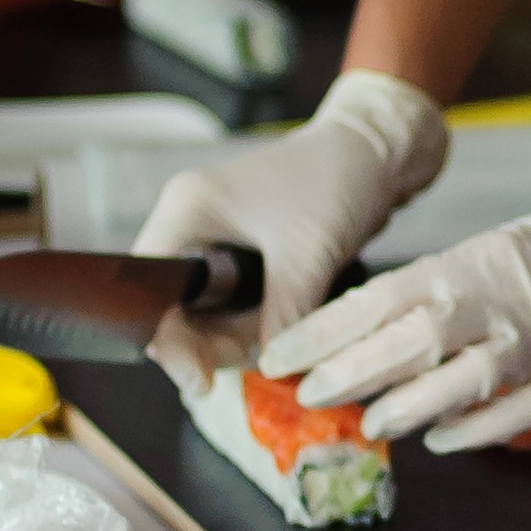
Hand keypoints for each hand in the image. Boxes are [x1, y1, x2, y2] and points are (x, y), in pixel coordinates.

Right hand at [134, 69, 445, 393]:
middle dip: (210, 344)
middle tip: (254, 368)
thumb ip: (285, 314)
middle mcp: (193, 225)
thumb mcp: (309, 253)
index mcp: (186, 211)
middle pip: (178, 306)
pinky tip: (285, 340)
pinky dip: (259, 324)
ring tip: (277, 356)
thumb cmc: (338, 179)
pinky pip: (240, 301)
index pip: (151, 289)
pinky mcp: (250, 251)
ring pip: (211, 309)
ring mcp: (220, 239)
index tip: (199, 381)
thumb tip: (272, 370)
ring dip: (239, 338)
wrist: (379, 149)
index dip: (169, 341)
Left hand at [258, 185, 530, 452]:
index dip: (322, 333)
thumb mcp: (485, 255)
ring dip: (402, 409)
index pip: (376, 300)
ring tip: (370, 423)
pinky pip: (502, 418)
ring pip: (452, 385)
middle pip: (406, 343)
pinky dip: (465, 433)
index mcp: (465, 267)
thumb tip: (364, 342)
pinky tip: (437, 440)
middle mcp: (492, 307)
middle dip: (348, 373)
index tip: (280, 356)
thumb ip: (431, 295)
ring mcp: (529, 350)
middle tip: (306, 394)